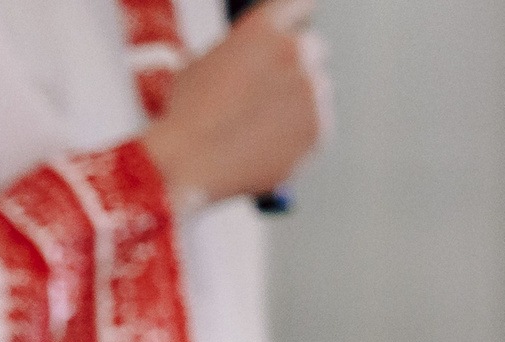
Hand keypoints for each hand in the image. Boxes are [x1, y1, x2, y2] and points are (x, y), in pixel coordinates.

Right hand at [142, 0, 327, 207]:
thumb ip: (234, 55)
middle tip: (265, 96)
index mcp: (263, 29)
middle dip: (294, 68)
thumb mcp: (198, 65)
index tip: (301, 18)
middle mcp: (295, 51)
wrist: (186, 162)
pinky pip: (314, 130)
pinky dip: (296, 139)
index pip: (296, 5)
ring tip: (254, 130)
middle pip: (313, 50)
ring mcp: (311, 91)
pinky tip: (261, 148)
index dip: (297, 14)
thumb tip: (244, 64)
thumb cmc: (184, 117)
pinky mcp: (319, 128)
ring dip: (295, 106)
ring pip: (313, 93)